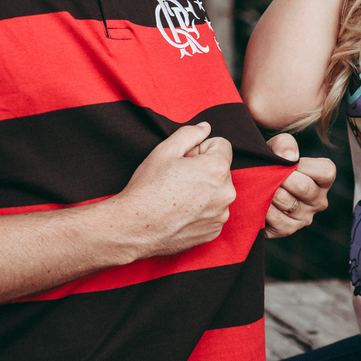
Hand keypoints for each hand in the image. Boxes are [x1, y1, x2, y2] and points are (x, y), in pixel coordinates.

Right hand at [115, 122, 235, 257]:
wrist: (134, 228)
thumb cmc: (148, 188)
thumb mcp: (165, 150)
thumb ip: (190, 133)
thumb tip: (205, 128)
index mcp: (217, 169)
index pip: (222, 145)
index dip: (201, 148)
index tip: (184, 159)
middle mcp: (226, 193)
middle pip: (220, 169)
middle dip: (203, 169)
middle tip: (177, 178)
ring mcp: (220, 215)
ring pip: (217, 192)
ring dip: (203, 190)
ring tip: (177, 196)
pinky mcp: (213, 232)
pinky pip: (213, 212)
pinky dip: (200, 210)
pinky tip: (180, 212)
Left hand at [263, 133, 335, 238]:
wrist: (252, 184)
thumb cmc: (272, 163)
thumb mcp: (278, 147)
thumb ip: (285, 144)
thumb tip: (290, 158)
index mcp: (323, 180)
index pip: (325, 172)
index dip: (303, 165)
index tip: (287, 163)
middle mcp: (319, 201)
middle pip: (304, 187)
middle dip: (281, 177)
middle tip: (268, 173)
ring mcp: (304, 218)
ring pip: (286, 201)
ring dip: (269, 190)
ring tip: (262, 185)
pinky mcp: (287, 229)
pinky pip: (275, 217)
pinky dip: (263, 205)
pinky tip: (259, 199)